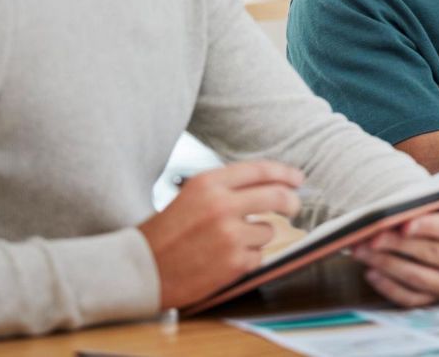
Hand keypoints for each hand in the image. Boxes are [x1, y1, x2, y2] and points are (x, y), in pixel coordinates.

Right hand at [138, 160, 303, 309]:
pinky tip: (223, 260)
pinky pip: (258, 256)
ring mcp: (230, 235)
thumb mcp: (192, 196)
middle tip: (294, 206)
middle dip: (291, 201)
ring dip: (257, 237)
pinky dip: (247, 258)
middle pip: (276, 196)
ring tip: (228, 243)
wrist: (141, 269)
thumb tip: (268, 183)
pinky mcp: (233, 262)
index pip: (260, 170)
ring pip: (268, 230)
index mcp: (209, 183)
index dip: (284, 173)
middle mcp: (221, 205)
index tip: (297, 178)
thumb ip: (227, 188)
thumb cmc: (167, 232)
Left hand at [352, 173, 438, 307]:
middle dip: (398, 243)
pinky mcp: (437, 299)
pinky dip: (389, 287)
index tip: (405, 222)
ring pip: (417, 277)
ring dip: (386, 263)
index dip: (430, 227)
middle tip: (371, 234)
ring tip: (360, 249)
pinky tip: (370, 272)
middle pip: (432, 254)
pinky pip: (411, 298)